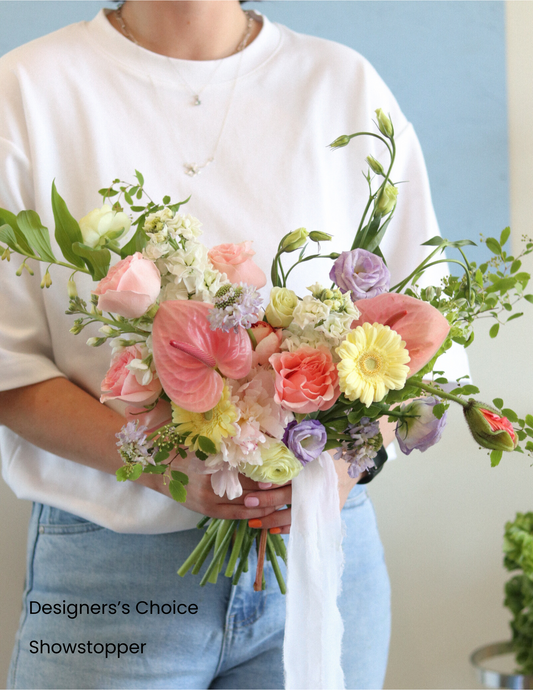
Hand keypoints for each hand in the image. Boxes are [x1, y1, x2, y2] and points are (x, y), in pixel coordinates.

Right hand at [139, 455, 291, 529]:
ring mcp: (210, 503)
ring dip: (265, 502)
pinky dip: (252, 513)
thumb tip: (257, 446)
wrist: (160, 472)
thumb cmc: (184, 453)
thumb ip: (228, 449)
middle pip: (250, 489)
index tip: (283, 469)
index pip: (247, 472)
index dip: (266, 472)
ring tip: (283, 497)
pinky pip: (235, 515)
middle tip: (290, 483)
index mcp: (213, 468)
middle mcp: (213, 487)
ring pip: (245, 505)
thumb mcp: (205, 446)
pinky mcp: (209, 512)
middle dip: (271, 488)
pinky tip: (265, 510)